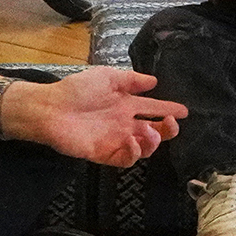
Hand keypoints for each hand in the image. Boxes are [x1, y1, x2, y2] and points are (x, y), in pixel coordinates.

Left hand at [16, 63, 183, 167]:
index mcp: (126, 105)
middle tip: (172, 124)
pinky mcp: (105, 154)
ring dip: (153, 142)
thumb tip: (153, 80)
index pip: (153, 108)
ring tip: (150, 132)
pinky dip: (134, 153)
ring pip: (144, 148)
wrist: (51, 108)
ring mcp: (115, 140)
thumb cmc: (76, 89)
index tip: (184, 110)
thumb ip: (131, 79)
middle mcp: (123, 123)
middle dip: (168, 129)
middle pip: (154, 131)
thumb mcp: (106, 76)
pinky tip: (133, 141)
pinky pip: (126, 159)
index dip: (169, 109)